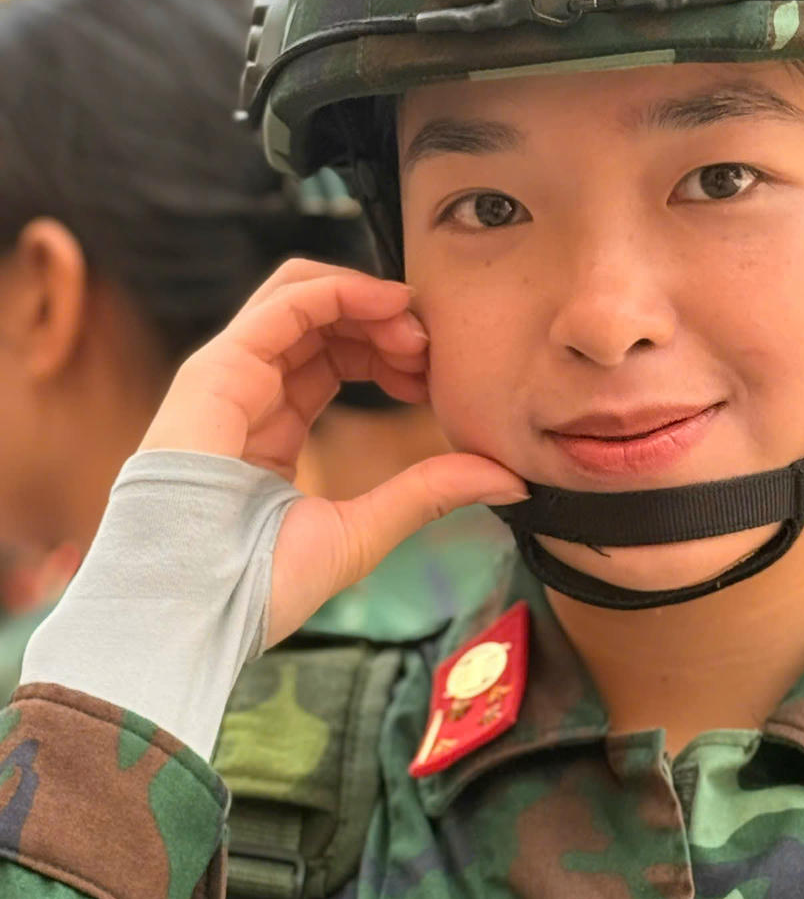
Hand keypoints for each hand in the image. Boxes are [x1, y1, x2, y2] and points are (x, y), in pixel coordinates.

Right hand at [140, 259, 525, 645]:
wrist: (196, 606)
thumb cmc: (259, 583)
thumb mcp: (367, 529)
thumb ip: (430, 492)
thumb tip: (510, 479)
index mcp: (274, 426)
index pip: (335, 358)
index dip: (390, 353)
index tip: (436, 376)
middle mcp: (250, 392)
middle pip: (324, 321)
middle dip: (386, 322)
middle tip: (433, 347)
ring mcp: (230, 376)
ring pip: (302, 297)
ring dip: (368, 299)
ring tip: (416, 327)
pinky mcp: (218, 368)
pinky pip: (283, 304)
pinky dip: (341, 291)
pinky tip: (388, 306)